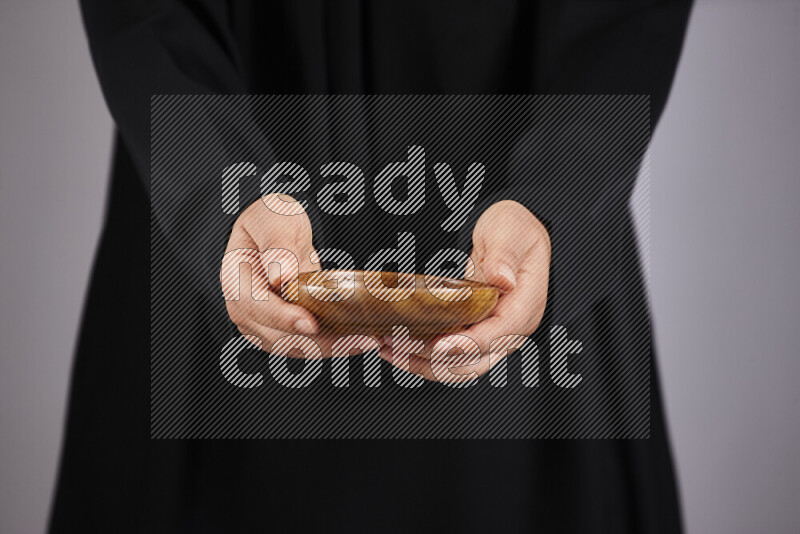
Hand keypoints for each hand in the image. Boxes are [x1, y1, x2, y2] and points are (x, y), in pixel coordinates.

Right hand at [221, 194, 370, 357]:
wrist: (276, 230)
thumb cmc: (271, 220)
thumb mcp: (273, 219)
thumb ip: (276, 245)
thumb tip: (281, 276)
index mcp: (236, 280)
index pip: (256, 308)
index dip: (284, 319)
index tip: (311, 324)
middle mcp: (246, 310)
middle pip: (279, 337)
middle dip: (321, 341)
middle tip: (362, 336)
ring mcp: (264, 325)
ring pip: (297, 347)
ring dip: (333, 348)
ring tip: (369, 340)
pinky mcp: (284, 331)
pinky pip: (308, 344)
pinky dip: (334, 344)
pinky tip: (360, 338)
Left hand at [380, 200, 550, 382]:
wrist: (513, 233)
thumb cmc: (514, 231)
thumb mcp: (509, 233)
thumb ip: (504, 256)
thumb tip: (503, 280)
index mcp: (522, 308)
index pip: (496, 337)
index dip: (466, 345)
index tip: (438, 345)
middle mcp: (509, 330)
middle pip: (472, 362)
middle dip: (433, 359)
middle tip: (399, 343)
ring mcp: (491, 335)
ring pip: (457, 366)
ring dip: (422, 362)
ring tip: (389, 348)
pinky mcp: (473, 333)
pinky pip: (449, 355)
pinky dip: (423, 356)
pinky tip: (397, 347)